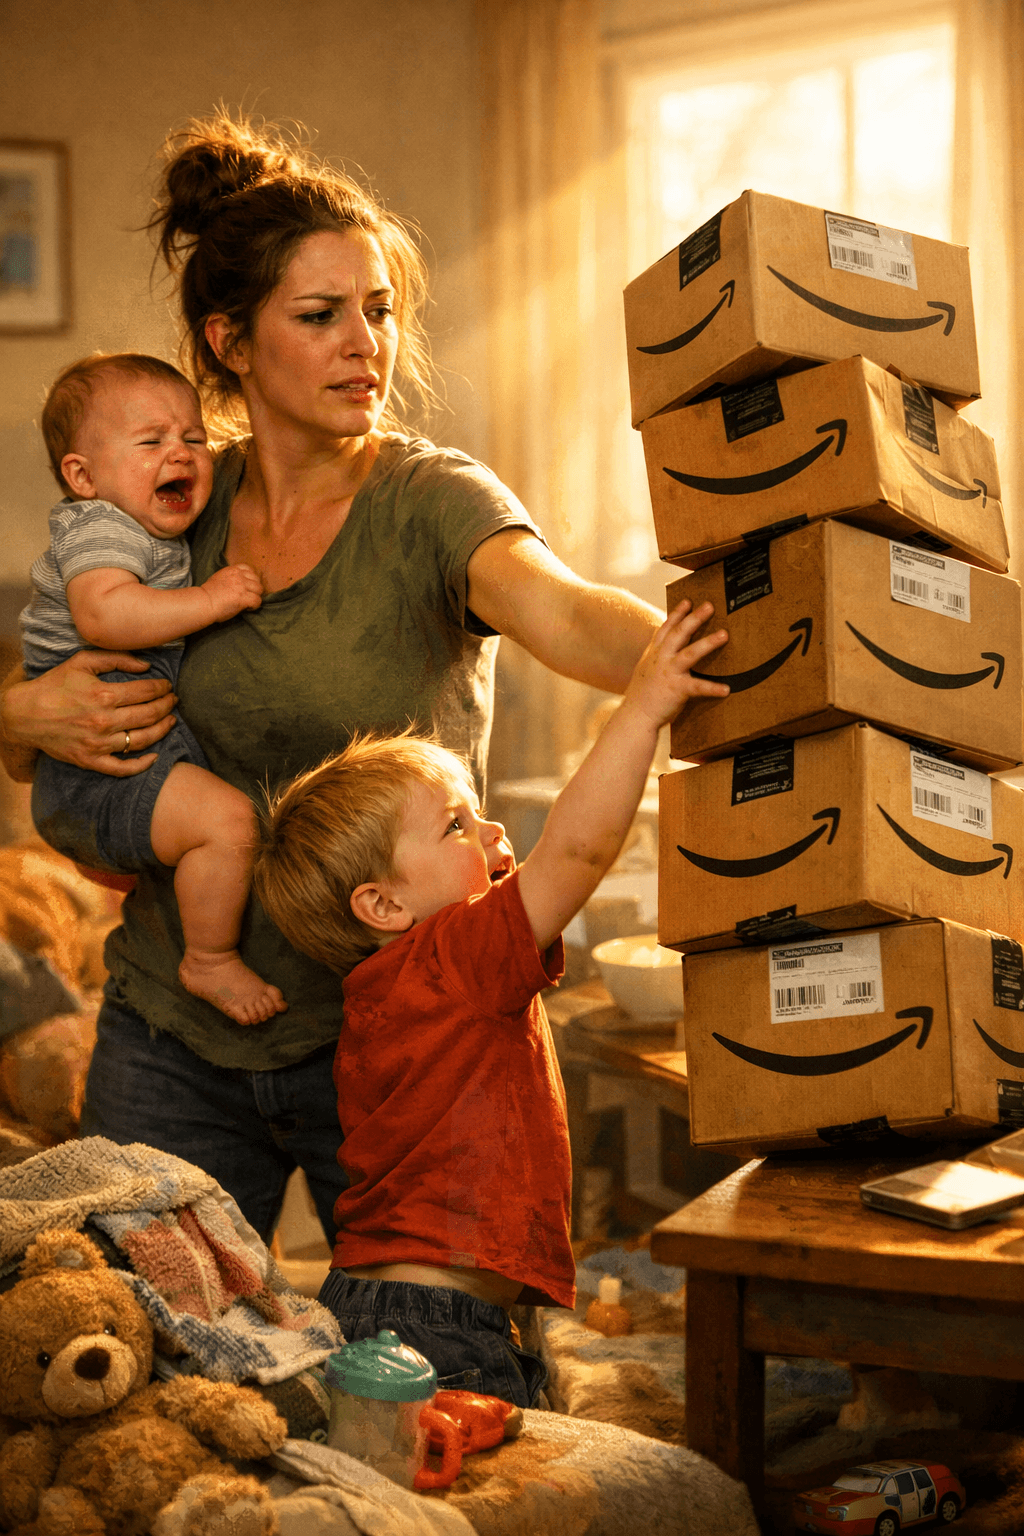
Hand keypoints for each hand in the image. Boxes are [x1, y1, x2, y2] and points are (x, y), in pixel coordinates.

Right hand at [1, 652, 176, 778]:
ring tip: (171, 721)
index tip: (167, 686)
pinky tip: (155, 756)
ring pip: (143, 740)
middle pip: (150, 715)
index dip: (162, 688)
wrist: (24, 714)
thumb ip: (116, 658)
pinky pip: (123, 768)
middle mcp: (104, 721)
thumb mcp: (82, 661)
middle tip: (174, 701)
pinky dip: (142, 765)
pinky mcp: (91, 761)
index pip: (146, 692)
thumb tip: (147, 665)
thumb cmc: (54, 685)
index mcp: (103, 695)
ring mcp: (98, 744)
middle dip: (167, 706)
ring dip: (163, 729)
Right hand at [200, 564, 262, 621]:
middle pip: (256, 579)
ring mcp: (242, 586)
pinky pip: (257, 601)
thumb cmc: (208, 594)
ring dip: (255, 596)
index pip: (248, 568)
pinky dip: (254, 606)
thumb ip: (230, 578)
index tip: (245, 586)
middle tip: (247, 596)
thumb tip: (238, 584)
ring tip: (247, 603)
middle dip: (254, 588)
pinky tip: (246, 608)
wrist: (203, 603)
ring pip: (259, 589)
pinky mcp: (244, 597)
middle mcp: (238, 576)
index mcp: (232, 570)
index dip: (249, 578)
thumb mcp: (218, 578)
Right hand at [622, 599, 728, 729]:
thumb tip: (669, 648)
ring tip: (724, 634)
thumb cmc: (643, 694)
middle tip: (709, 606)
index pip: (666, 628)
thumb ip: (657, 657)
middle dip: (694, 618)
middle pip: (678, 633)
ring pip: (690, 653)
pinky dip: (712, 688)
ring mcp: (669, 673)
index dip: (677, 614)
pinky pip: (698, 687)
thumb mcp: (646, 669)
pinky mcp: (677, 690)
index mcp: (654, 653)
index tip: (688, 601)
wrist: (635, 716)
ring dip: (708, 643)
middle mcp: (661, 659)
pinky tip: (726, 689)